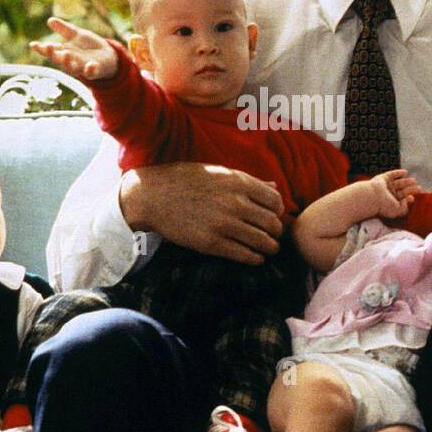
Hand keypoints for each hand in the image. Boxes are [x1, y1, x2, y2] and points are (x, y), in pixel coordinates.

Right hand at [29, 17, 118, 81]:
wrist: (108, 56)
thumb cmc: (88, 46)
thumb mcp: (77, 35)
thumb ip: (65, 30)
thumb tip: (50, 20)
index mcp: (64, 52)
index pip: (51, 51)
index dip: (42, 48)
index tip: (33, 44)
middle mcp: (71, 61)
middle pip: (58, 60)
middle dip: (52, 54)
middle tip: (47, 47)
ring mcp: (82, 67)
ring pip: (72, 67)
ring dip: (68, 62)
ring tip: (66, 53)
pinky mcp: (94, 71)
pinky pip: (91, 73)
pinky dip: (90, 69)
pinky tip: (90, 64)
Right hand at [120, 162, 283, 265]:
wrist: (153, 196)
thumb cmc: (185, 180)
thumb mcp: (218, 172)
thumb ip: (248, 181)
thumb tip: (275, 186)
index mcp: (238, 182)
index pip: (275, 201)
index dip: (278, 210)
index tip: (273, 215)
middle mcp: (235, 203)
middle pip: (273, 223)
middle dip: (276, 231)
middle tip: (273, 235)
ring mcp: (223, 224)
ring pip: (262, 241)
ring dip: (270, 247)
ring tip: (269, 249)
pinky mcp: (211, 243)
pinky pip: (244, 254)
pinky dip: (255, 259)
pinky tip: (256, 258)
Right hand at [370, 169, 420, 218]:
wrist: (372, 197)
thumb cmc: (384, 206)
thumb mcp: (398, 211)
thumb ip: (405, 208)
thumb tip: (409, 200)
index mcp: (391, 204)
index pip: (402, 201)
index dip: (409, 199)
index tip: (413, 197)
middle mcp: (388, 195)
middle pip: (402, 192)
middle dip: (410, 190)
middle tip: (419, 188)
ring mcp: (385, 187)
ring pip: (398, 183)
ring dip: (407, 182)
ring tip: (414, 181)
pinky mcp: (383, 179)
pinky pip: (392, 175)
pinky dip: (398, 173)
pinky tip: (405, 172)